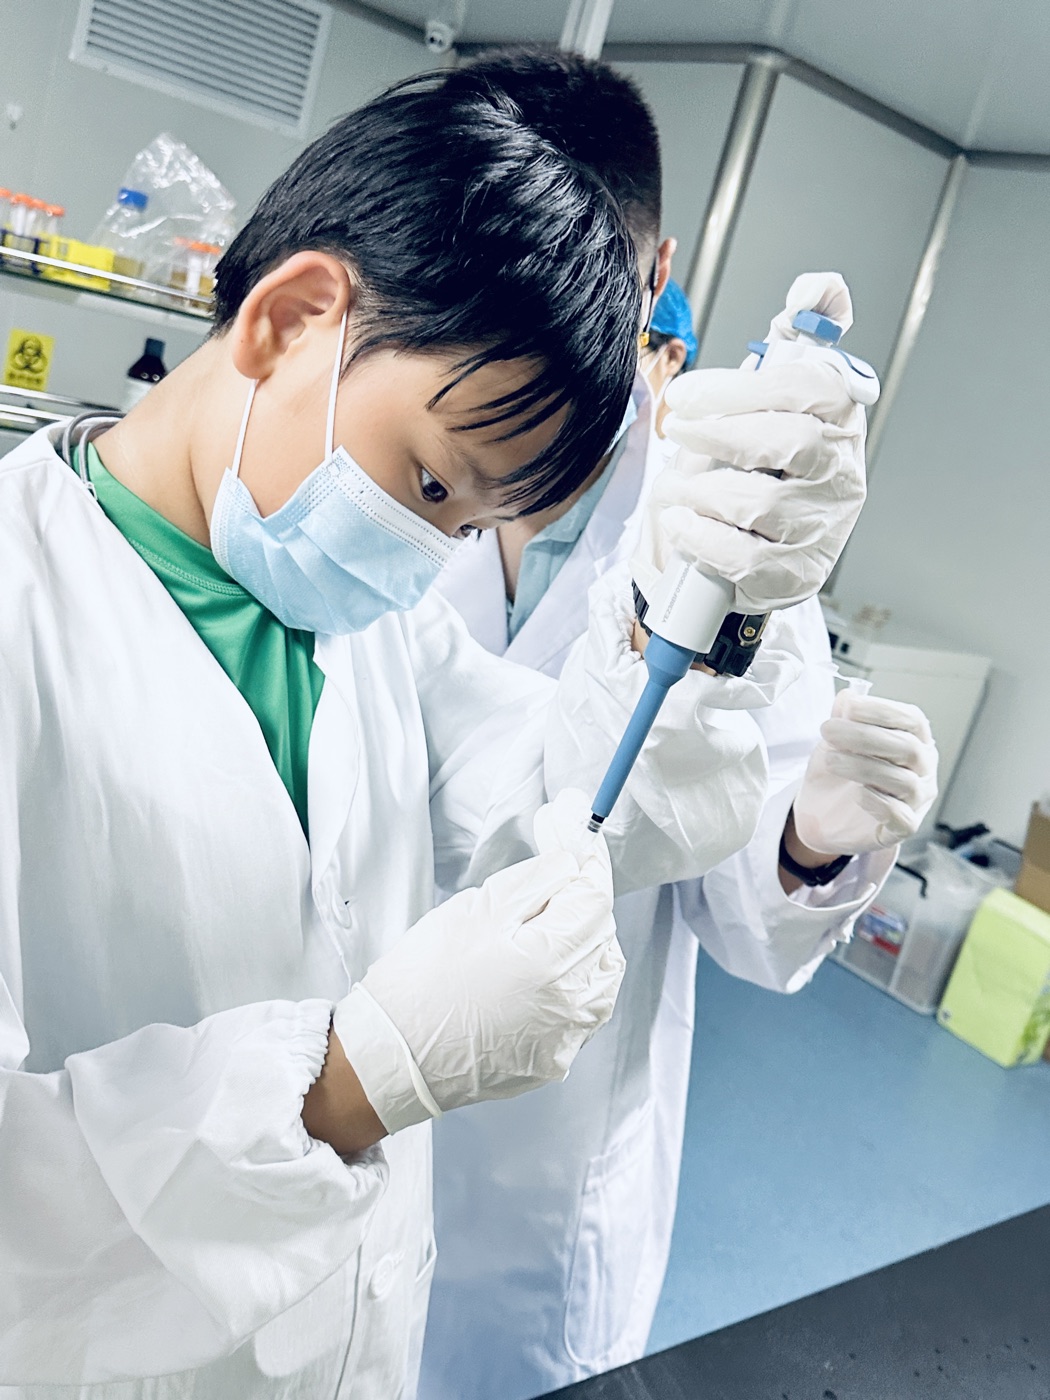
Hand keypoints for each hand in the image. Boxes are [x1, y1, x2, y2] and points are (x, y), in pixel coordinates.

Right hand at [333, 789, 623, 1133]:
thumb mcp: (477, 909)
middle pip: (602, 931)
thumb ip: (536, 877)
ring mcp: (567, 1038)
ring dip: (583, 938)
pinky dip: (571, 979)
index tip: (570, 826)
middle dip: (580, 895)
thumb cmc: (421, 981)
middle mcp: (572, 1005)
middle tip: (547, 872)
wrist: (390, 1057)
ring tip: (543, 921)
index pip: (595, 895)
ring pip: (601, 971)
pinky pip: (582, 1008)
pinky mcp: (554, 1060)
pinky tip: (538, 968)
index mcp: (552, 962)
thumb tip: (573, 851)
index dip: (584, 856)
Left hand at [633, 272, 869, 615]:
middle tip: (678, 430)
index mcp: (841, 419)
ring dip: (703, 490)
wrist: (771, 544)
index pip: (808, 388)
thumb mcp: (783, 395)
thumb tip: (819, 285)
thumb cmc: (769, 461)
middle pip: (787, 443)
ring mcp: (823, 526)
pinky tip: (683, 523)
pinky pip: (745, 556)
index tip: (687, 392)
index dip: (742, 386)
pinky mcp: (795, 573)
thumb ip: (796, 336)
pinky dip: (702, 538)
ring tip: (676, 485)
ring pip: (762, 502)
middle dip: (719, 433)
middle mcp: (842, 473)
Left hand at [793, 691, 938, 854]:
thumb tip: (847, 696)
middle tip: (829, 730)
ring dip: (863, 767)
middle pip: (907, 748)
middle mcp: (924, 768)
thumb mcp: (835, 741)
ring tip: (831, 760)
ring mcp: (918, 799)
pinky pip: (901, 817)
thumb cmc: (838, 772)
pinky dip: (878, 803)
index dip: (882, 711)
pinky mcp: (904, 828)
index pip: (912, 720)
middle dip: (865, 736)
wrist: (823, 814)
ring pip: (903, 781)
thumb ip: (843, 718)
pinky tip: (856, 794)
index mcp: (915, 740)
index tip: (849, 707)